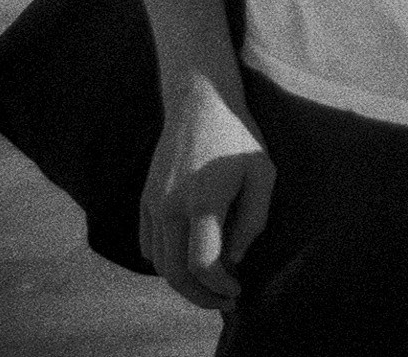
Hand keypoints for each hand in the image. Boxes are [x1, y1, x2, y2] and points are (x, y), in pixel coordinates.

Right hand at [141, 69, 272, 311]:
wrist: (198, 104)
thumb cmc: (239, 138)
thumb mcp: (263, 172)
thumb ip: (253, 219)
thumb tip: (233, 258)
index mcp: (204, 200)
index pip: (203, 262)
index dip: (219, 286)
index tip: (237, 291)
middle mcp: (171, 205)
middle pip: (174, 272)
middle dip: (198, 296)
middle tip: (224, 302)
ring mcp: (152, 203)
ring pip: (159, 262)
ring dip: (182, 282)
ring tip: (211, 284)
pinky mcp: (144, 200)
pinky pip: (150, 245)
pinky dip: (167, 263)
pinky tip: (191, 262)